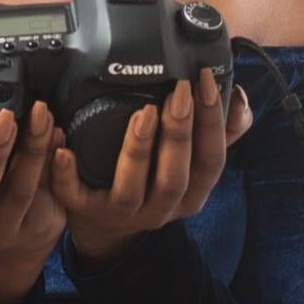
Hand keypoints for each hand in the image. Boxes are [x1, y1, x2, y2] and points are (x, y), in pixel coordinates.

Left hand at [53, 68, 253, 269]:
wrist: (107, 224)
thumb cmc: (153, 180)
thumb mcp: (192, 161)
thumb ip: (219, 131)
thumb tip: (239, 97)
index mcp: (192, 192)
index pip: (212, 160)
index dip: (213, 121)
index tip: (205, 80)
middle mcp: (162, 207)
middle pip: (176, 177)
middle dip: (179, 133)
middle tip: (178, 92)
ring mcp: (123, 213)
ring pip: (133, 188)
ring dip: (138, 150)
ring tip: (141, 114)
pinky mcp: (86, 212)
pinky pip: (75, 196)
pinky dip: (68, 173)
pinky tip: (64, 148)